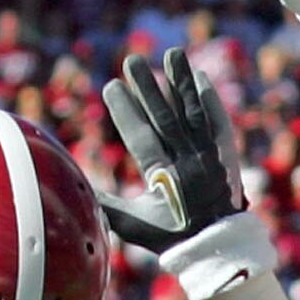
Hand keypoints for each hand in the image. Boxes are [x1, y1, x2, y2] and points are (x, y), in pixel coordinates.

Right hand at [100, 49, 246, 252]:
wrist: (218, 246)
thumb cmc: (169, 236)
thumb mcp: (133, 225)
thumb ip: (105, 204)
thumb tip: (72, 184)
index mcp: (164, 180)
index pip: (142, 139)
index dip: (126, 112)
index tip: (110, 86)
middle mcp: (189, 164)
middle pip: (166, 119)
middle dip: (148, 88)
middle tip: (131, 60)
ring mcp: (211, 157)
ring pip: (194, 114)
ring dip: (182, 82)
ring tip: (172, 53)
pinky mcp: (226, 154)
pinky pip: (219, 122)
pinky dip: (210, 100)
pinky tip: (200, 78)